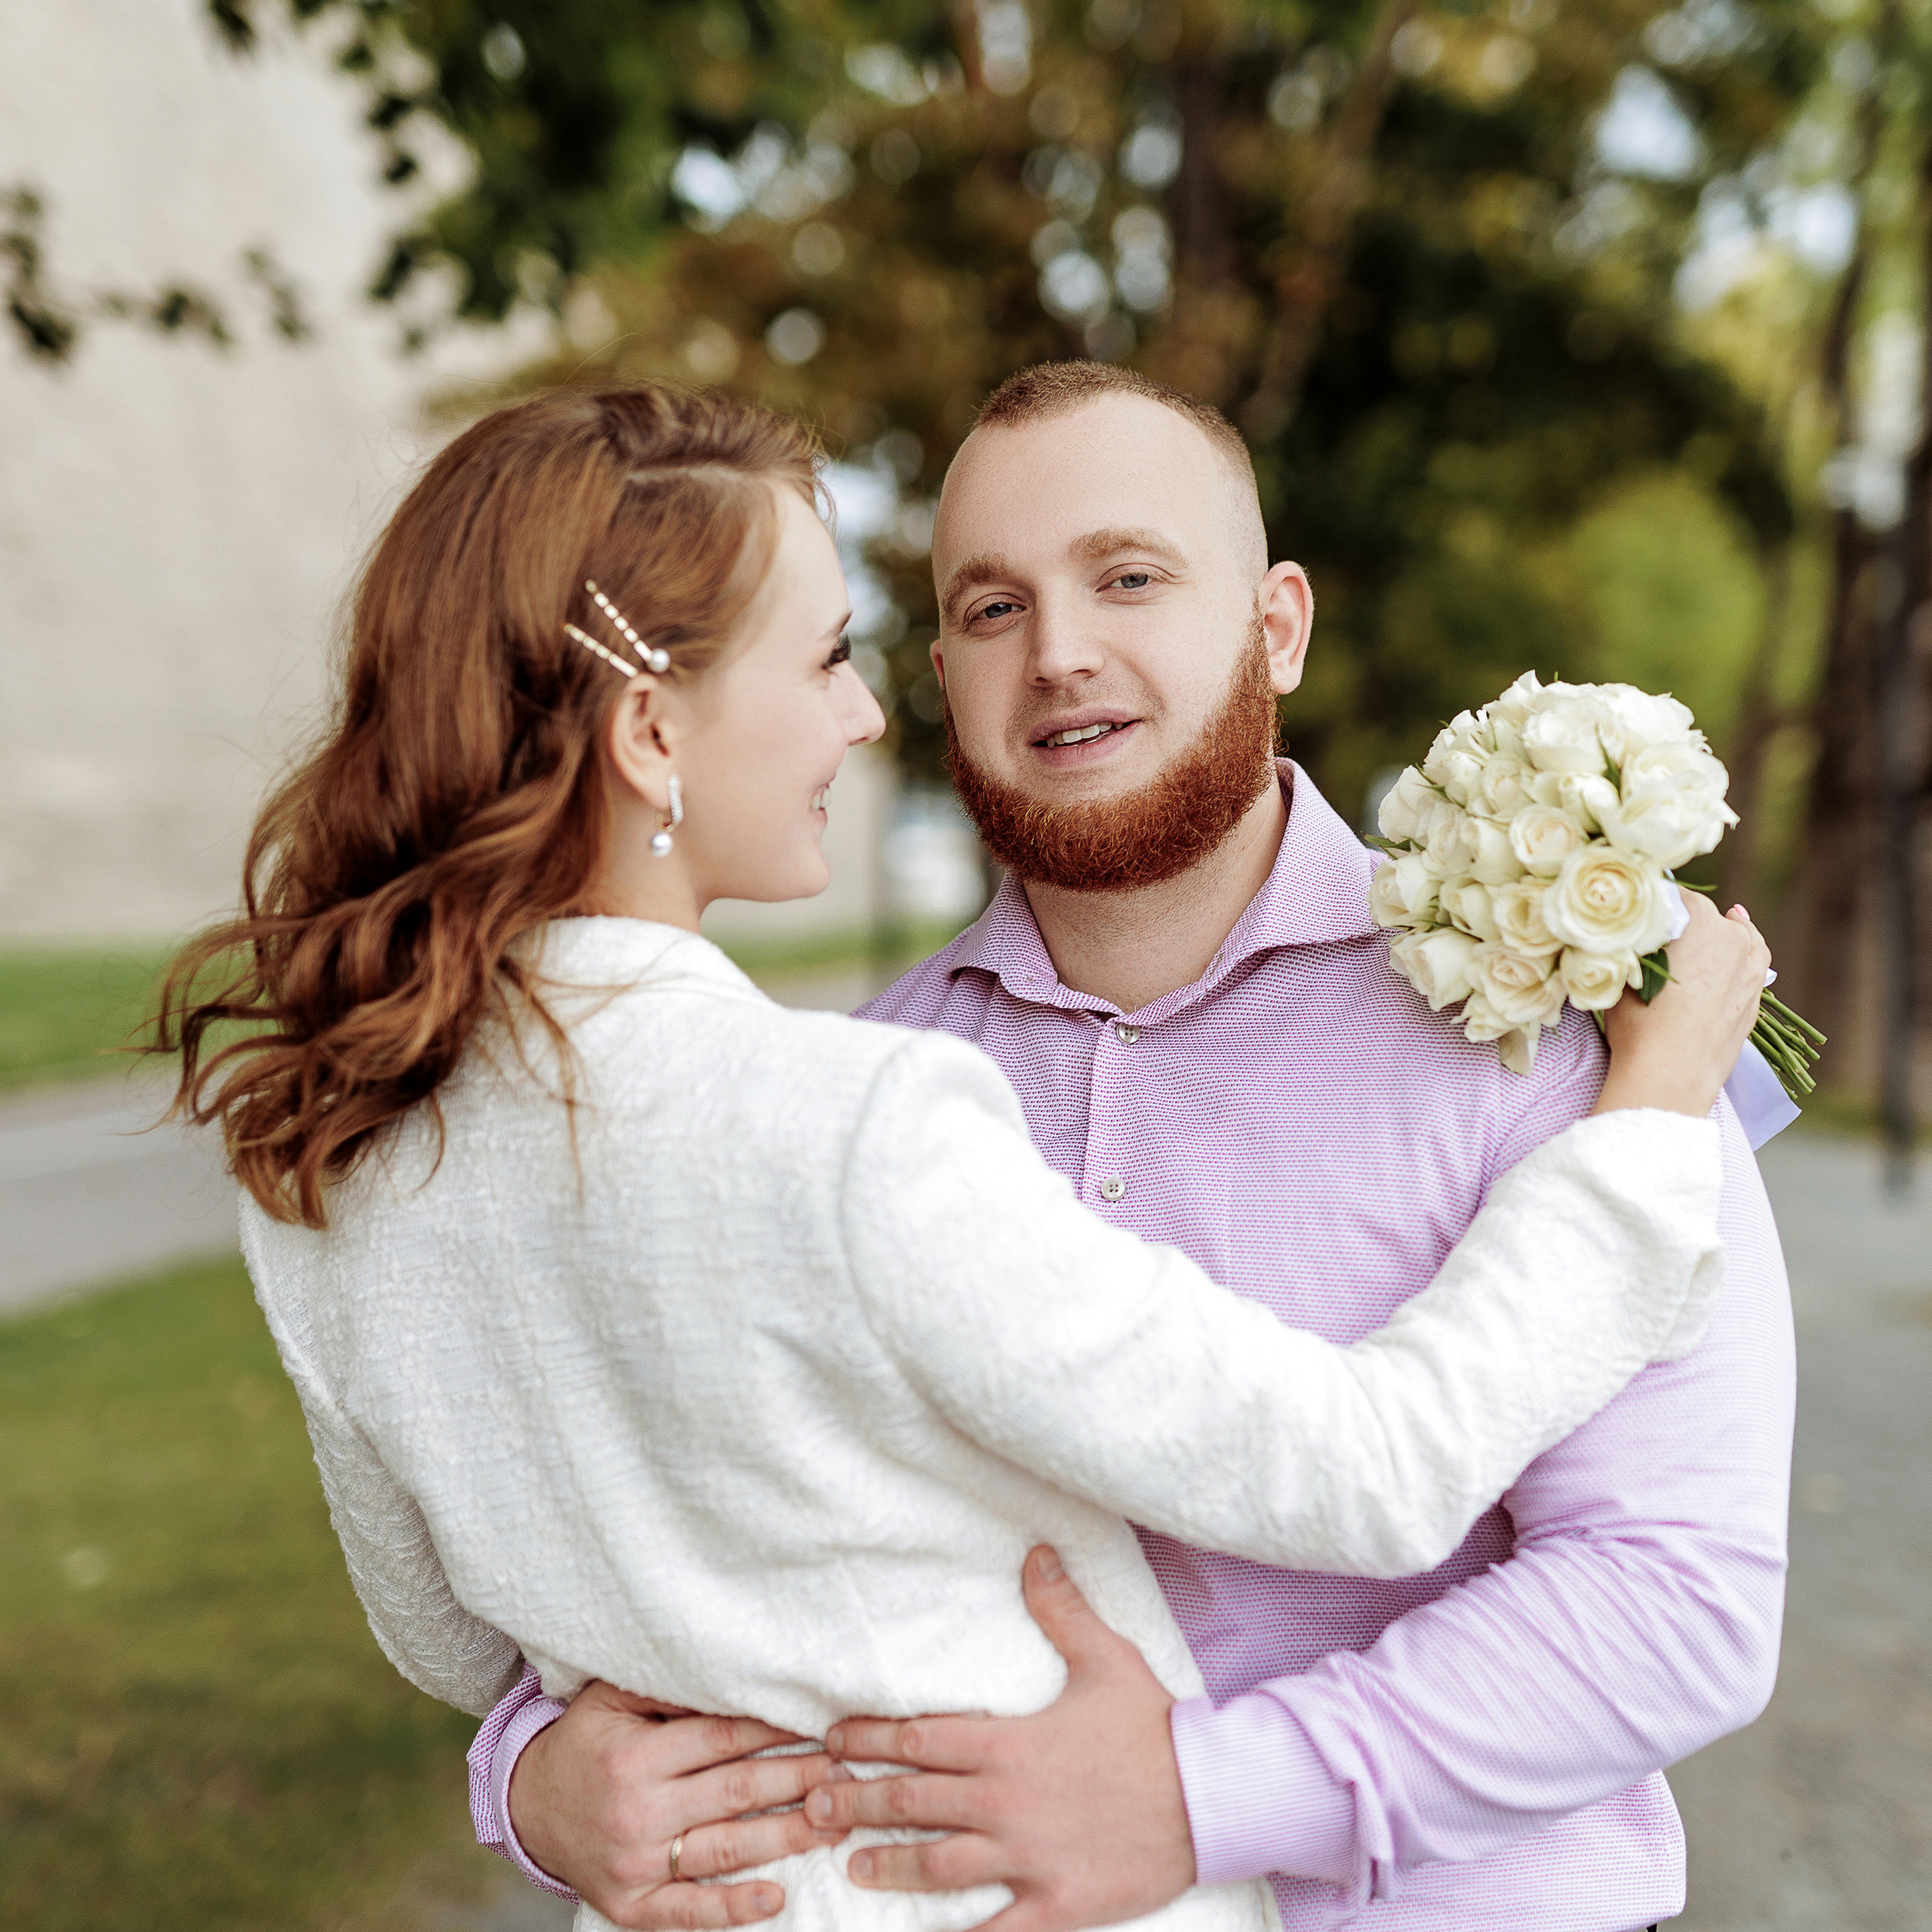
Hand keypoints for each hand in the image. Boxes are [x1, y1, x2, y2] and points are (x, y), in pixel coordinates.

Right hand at [508, 1680, 852, 1928]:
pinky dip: (735, 1907)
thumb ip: (669, 1690)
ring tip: (835, 1821)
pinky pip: (691, 1910)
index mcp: (634, 1755)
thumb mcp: (613, 1700)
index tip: (820, 1722)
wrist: (528, 1809)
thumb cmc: (585, 1743)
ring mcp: (635, 1864)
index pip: (722, 1739)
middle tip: (846, 1769)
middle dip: (797, 1780)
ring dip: (787, 1837)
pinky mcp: (632, 1905)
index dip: (776, 1730)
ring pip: (726, 1849)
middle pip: (735, 1793)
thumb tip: (734, 1677)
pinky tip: (777, 1896)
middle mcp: (637, 1811)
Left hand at [804, 1546, 1196, 1931]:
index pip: (920, 1739)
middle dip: (858, 1800)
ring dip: (889, 1864)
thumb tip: (1034, 1553)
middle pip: (913, 1802)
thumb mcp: (1106, 1657)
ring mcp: (1027, 1857)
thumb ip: (1060, 1609)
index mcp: (1009, 1745)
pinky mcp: (1054, 1904)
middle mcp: (1005, 1802)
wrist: (1211, 1795)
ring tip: (852, 1864)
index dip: (871, 1738)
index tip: (834, 1739)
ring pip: (937, 1865)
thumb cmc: (1155, 1726)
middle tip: (813, 1802)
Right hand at [1596, 895, 1770, 1119]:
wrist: (1670, 1074)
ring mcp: (1750, 969)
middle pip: (1708, 915)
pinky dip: (1742, 954)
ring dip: (1723, 930)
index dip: (1655, 901)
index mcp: (1699, 923)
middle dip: (1686, 919)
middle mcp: (1732, 939)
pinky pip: (1753, 963)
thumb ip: (1631, 946)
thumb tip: (1628, 930)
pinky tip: (1735, 951)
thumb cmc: (1640, 1023)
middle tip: (1660, 933)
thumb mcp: (1623, 975)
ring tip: (1709, 928)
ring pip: (1739, 936)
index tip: (1640, 910)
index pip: (1676, 896)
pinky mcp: (1755, 998)